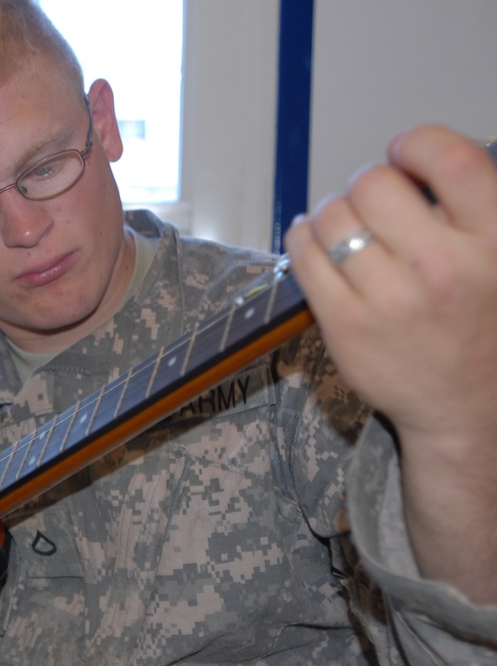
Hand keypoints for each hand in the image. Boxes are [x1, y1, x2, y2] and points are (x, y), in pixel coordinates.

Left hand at [285, 124, 496, 601]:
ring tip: (347, 232)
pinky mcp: (344, 323)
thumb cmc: (476, 325)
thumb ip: (463, 211)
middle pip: (373, 183)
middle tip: (373, 208)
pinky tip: (318, 246)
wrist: (464, 407)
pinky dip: (303, 238)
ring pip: (330, 215)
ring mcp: (388, 299)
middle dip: (367, 186)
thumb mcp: (495, 258)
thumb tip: (406, 165)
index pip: (451, 158)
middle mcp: (442, 268)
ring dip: (331, 214)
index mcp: (494, 241)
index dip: (418, 144)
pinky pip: (302, 252)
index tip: (404, 155)